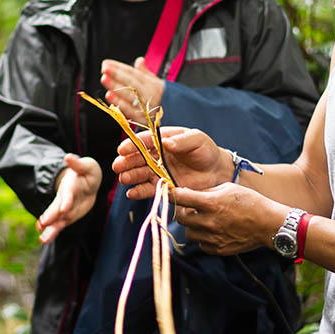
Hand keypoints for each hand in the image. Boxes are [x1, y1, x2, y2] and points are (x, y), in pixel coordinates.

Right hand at [36, 154, 101, 243]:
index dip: (66, 201)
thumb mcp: (86, 166)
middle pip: (57, 208)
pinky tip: (43, 240)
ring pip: (56, 220)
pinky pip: (58, 226)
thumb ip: (77, 164)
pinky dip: (52, 233)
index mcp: (70, 186)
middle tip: (43, 223)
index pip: (68, 194)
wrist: (86, 182)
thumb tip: (68, 157)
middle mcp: (64, 199)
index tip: (63, 209)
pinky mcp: (66, 216)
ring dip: (49, 229)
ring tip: (41, 239)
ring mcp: (64, 209)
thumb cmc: (86, 172)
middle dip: (51, 216)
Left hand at [101, 56, 163, 124]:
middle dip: (117, 75)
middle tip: (105, 69)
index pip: (134, 74)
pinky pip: (131, 111)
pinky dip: (120, 104)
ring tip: (105, 80)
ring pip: (130, 95)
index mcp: (153, 84)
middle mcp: (150, 94)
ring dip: (116, 88)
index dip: (120, 68)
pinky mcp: (144, 120)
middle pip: (132, 83)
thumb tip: (139, 60)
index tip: (107, 63)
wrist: (178, 117)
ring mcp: (147, 107)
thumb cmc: (164, 100)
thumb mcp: (157, 84)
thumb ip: (145, 72)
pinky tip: (110, 97)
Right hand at [113, 126, 230, 199]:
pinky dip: (138, 191)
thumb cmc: (206, 151)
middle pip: (137, 158)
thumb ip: (182, 141)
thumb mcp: (197, 140)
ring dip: (129, 176)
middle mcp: (156, 155)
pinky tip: (131, 193)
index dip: (132, 145)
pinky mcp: (162, 186)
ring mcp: (158, 171)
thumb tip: (165, 142)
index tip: (122, 150)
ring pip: (139, 173)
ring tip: (124, 179)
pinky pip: (147, 189)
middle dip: (126, 162)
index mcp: (162, 140)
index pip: (143, 141)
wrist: (217, 172)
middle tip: (118, 166)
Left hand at [173, 183, 282, 255]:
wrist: (268, 224)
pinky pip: (201, 244)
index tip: (168, 193)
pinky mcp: (218, 249)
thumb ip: (207, 191)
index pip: (180, 198)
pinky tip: (214, 231)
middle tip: (191, 208)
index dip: (171, 194)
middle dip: (183, 211)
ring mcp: (213, 238)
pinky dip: (204, 238)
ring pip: (189, 233)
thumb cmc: (251, 202)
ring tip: (205, 221)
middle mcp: (209, 222)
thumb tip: (191, 193)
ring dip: (193, 226)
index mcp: (211, 203)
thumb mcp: (228, 188)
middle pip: (180, 218)